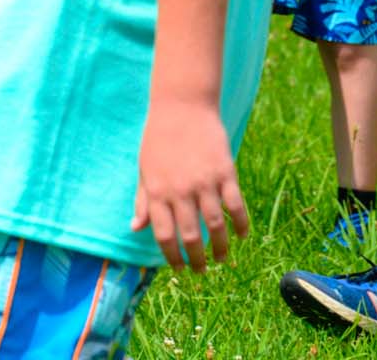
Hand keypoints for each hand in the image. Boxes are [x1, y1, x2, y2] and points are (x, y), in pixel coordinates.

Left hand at [132, 99, 249, 271]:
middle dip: (197, 259)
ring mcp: (204, 181)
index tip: (178, 268)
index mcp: (157, 191)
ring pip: (215, 225)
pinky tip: (241, 236)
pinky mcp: (225, 172)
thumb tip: (135, 228)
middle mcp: (180, 190)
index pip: (164, 235)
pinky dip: (240, 223)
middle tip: (202, 270)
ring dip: (220, 247)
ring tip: (222, 258)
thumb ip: (142, 200)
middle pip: (190, 235)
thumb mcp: (144, 169)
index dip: (172, 256)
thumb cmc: (159, 138)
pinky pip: (235, 205)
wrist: (182, 106)